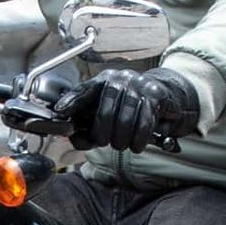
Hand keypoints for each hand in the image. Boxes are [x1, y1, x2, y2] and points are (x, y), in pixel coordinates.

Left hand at [57, 67, 199, 152]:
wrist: (165, 97)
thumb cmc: (132, 108)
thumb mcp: (108, 117)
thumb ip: (89, 130)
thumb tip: (75, 138)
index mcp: (103, 81)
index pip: (84, 90)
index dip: (71, 101)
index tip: (60, 111)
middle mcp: (119, 79)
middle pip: (104, 112)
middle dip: (103, 134)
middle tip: (106, 144)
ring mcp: (138, 84)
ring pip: (124, 120)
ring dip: (122, 140)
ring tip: (123, 145)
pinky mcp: (155, 94)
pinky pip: (143, 122)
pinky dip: (138, 139)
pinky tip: (136, 145)